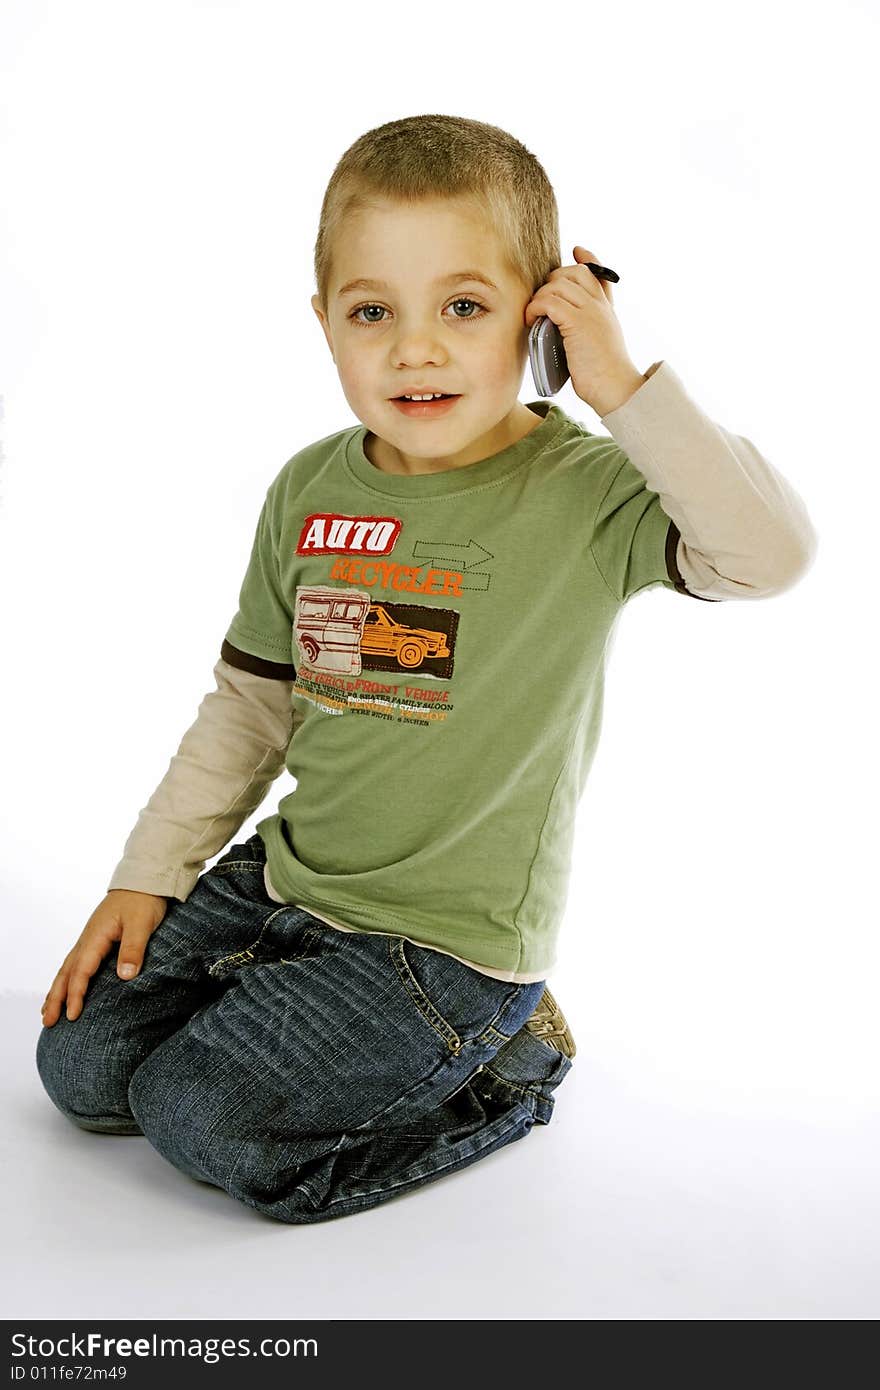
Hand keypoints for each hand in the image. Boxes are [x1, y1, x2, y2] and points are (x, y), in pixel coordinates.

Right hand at [40, 889, 167, 1025]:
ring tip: (48, 1012)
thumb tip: (124, 976)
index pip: (81, 971)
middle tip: (47, 1022)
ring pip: (67, 969)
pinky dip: (67, 979)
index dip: (76, 994)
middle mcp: (88, 939)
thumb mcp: (141, 923)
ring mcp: (90, 939)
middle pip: (66, 973)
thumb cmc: (143, 900)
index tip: (72, 1015)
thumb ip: (133, 949)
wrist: (144, 880)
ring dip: (57, 991)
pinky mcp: (96, 940)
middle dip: (55, 998)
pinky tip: (66, 988)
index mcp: (96, 936)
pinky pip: (75, 963)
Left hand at [524, 245, 644, 413]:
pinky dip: (536, 307)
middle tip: (542, 302)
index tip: (577, 251)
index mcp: (607, 310)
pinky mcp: (578, 323)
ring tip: (533, 314)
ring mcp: (590, 312)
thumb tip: (562, 330)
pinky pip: (550, 301)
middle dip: (552, 280)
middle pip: (575, 271)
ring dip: (540, 296)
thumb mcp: (599, 346)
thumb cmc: (604, 376)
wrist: (617, 389)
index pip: (600, 273)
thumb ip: (586, 331)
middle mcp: (600, 305)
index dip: (587, 259)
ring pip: (559, 283)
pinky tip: (531, 319)